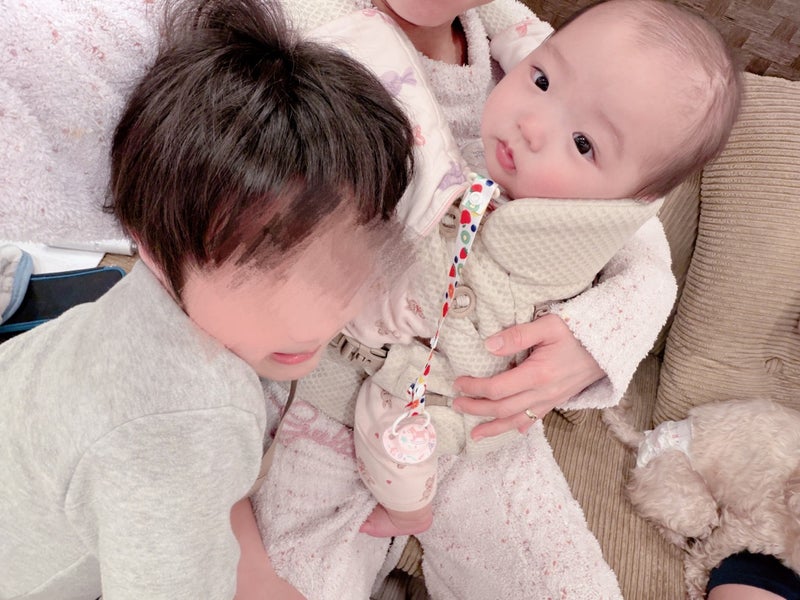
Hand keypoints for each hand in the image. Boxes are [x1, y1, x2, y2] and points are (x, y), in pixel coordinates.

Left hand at [452, 314, 604, 439]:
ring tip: (475, 434)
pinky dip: (520, 426)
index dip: (475, 388)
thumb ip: (518, 335)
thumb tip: (488, 345)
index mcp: (538, 374)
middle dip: (476, 408)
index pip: (498, 388)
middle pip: (502, 409)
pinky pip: (535, 418)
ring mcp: (551, 400)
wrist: (610, 346)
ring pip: (517, 420)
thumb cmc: (579, 331)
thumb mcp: (549, 325)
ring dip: (494, 427)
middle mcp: (543, 393)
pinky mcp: (557, 400)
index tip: (459, 382)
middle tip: (456, 404)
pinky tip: (512, 431)